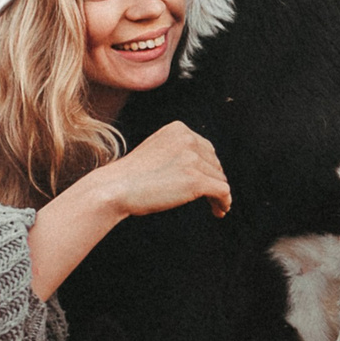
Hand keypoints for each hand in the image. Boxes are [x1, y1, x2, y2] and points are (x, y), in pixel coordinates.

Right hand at [94, 120, 230, 218]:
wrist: (114, 188)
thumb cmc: (130, 176)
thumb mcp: (156, 151)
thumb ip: (178, 151)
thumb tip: (206, 167)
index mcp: (178, 129)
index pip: (206, 149)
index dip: (209, 168)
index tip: (208, 183)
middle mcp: (188, 139)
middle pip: (215, 164)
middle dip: (214, 181)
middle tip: (212, 199)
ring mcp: (192, 159)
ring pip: (219, 179)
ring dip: (218, 194)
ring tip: (216, 208)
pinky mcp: (196, 180)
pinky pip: (223, 191)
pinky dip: (224, 202)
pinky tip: (220, 211)